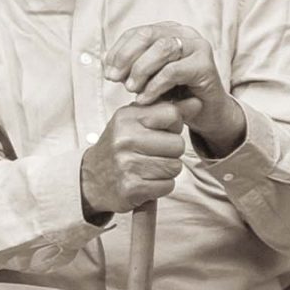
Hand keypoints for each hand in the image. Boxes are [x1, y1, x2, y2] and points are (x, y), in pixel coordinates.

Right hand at [80, 100, 186, 217]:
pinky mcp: (132, 187)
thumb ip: (167, 111)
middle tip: (153, 154)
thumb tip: (197, 101)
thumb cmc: (119, 146)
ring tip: (149, 167)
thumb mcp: (136, 121)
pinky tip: (145, 180)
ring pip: (175, 166)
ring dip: (167, 170)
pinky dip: (160, 186)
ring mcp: (128, 164)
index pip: (172, 114)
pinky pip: (167, 185)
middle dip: (171, 152)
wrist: (91, 178)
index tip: (160, 132)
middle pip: (177, 144)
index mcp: (127, 118)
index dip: (173, 126)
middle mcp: (125, 139)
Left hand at [104, 22, 243, 153]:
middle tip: (115, 79)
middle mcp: (185, 33)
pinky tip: (144, 98)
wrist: (206, 113)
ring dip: (141, 69)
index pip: (138, 32)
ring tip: (131, 89)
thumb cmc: (175, 94)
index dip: (119, 50)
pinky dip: (154, 85)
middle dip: (126, 57)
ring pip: (162, 49)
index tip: (108, 71)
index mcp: (169, 31)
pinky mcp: (205, 66)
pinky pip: (173, 71)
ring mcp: (198, 47)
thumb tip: (107, 61)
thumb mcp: (148, 78)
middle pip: (148, 35)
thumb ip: (131, 67)